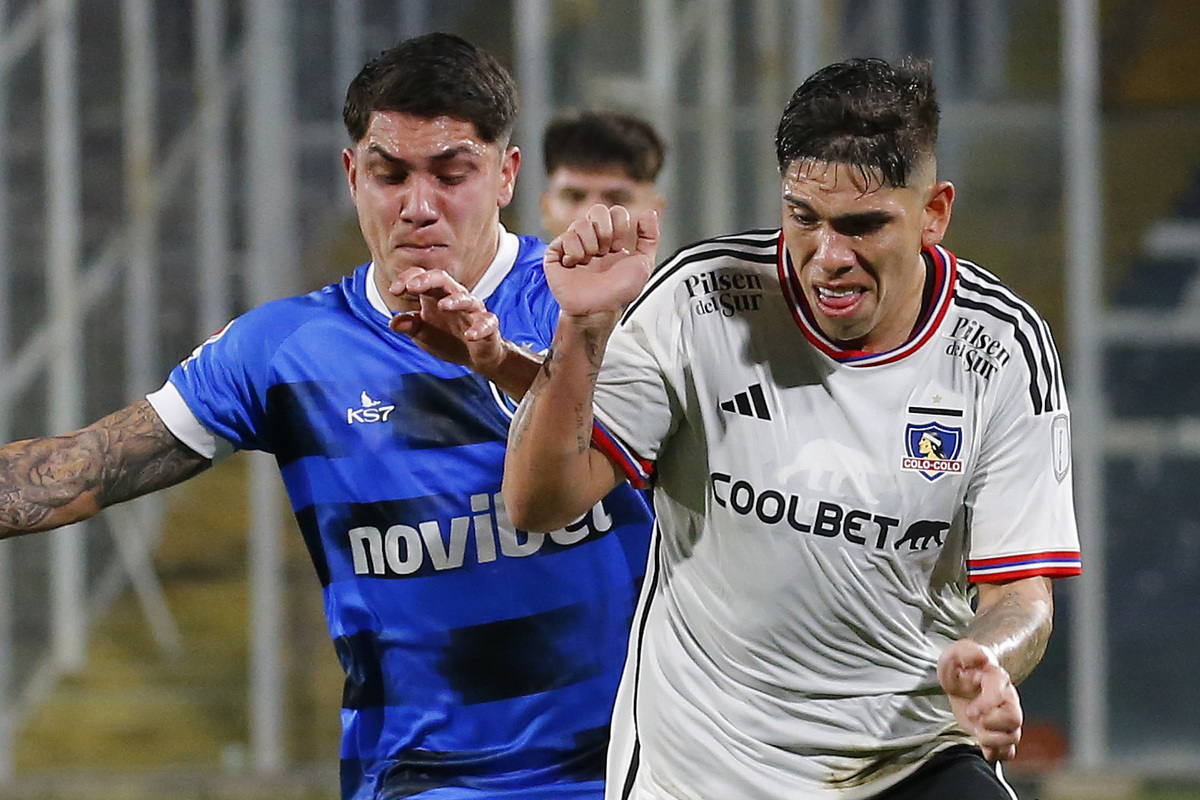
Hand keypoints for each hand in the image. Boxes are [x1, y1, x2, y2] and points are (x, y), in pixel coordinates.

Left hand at [387, 267, 504, 373]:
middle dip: (427, 280)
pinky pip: (486, 323)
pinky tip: (470, 335)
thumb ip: (408, 325)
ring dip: (455, 301)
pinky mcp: (488, 326)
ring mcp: (473, 311)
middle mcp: (455, 298)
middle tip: (411, 286)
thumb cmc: (447, 337)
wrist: (474, 357)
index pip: (422, 278)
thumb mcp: (422, 332)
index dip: (407, 279)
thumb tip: (393, 323)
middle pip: (443, 280)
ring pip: (467, 299)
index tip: (394, 290)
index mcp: (436, 296)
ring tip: (443, 305)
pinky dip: (479, 329)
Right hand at [544, 205, 658, 317]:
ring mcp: (574, 246)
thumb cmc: (619, 293)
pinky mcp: (557, 255)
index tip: (619, 247)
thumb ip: (650, 236)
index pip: (615, 212)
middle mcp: (593, 241)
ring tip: (590, 261)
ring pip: (580, 223)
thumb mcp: (644, 263)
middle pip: (597, 210)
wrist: (600, 309)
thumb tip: (649, 212)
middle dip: (605, 230)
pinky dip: (574, 251)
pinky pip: (564, 237)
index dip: (620, 226)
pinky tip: (576, 265)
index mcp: (613, 241)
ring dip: (590, 244)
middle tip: (605, 251)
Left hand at [937, 639, 1022, 761]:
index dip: (986, 706)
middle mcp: (1008, 699)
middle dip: (991, 724)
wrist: (962, 678)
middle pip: (1015, 719)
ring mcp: (1006, 718)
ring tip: (977, 730)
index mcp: (997, 679)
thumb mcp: (956, 653)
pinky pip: (1008, 751)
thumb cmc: (961, 666)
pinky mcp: (1000, 733)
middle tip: (973, 718)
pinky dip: (995, 752)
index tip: (970, 712)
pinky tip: (982, 744)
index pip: (999, 695)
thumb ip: (967, 652)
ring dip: (992, 740)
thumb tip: (983, 657)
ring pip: (1013, 738)